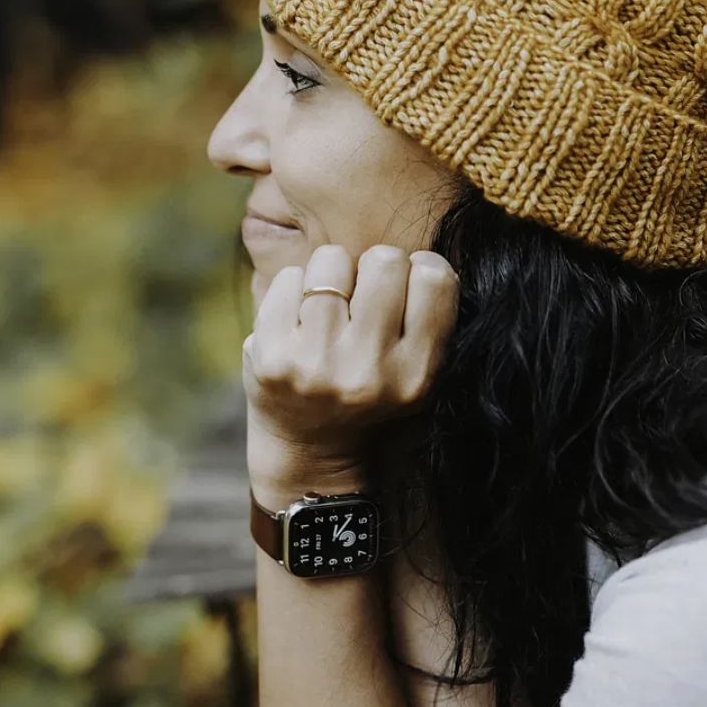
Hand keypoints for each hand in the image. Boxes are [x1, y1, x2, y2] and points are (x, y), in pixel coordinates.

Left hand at [244, 240, 458, 505]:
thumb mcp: (415, 373)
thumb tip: (417, 253)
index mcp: (416, 376)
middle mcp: (369, 372)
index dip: (420, 270)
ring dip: (331, 275)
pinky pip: (289, 277)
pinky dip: (293, 288)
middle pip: (385, 260)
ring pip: (332, 260)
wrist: (310, 454)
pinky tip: (297, 321)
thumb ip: (426, 316)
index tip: (407, 288)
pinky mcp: (271, 356)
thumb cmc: (368, 396)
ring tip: (328, 310)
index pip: (435, 278)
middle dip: (375, 268)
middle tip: (363, 298)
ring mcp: (316, 364)